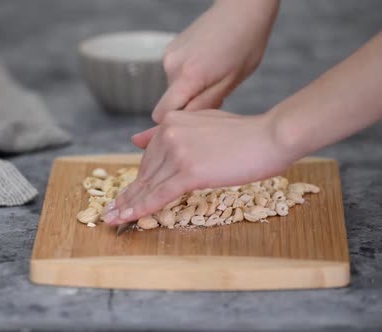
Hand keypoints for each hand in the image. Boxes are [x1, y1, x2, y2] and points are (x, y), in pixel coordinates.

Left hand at [102, 110, 295, 224]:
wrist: (270, 137)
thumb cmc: (244, 134)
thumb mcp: (201, 123)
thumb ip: (169, 132)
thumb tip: (136, 140)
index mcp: (172, 121)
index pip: (150, 157)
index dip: (137, 180)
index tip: (123, 194)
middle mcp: (169, 133)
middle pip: (146, 172)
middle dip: (129, 195)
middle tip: (112, 212)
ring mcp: (178, 152)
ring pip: (148, 185)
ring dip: (129, 205)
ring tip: (113, 219)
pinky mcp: (189, 171)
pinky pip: (160, 194)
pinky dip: (141, 208)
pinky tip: (128, 218)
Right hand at [152, 0, 278, 123]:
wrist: (242, 9)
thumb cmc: (245, 45)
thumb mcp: (231, 82)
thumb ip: (206, 105)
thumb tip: (187, 124)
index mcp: (187, 76)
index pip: (162, 115)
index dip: (176, 124)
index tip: (194, 127)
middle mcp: (171, 65)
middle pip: (169, 103)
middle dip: (188, 107)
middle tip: (216, 96)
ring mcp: (168, 55)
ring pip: (173, 90)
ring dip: (190, 91)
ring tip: (215, 77)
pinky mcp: (170, 49)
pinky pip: (175, 75)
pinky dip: (188, 77)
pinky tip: (208, 66)